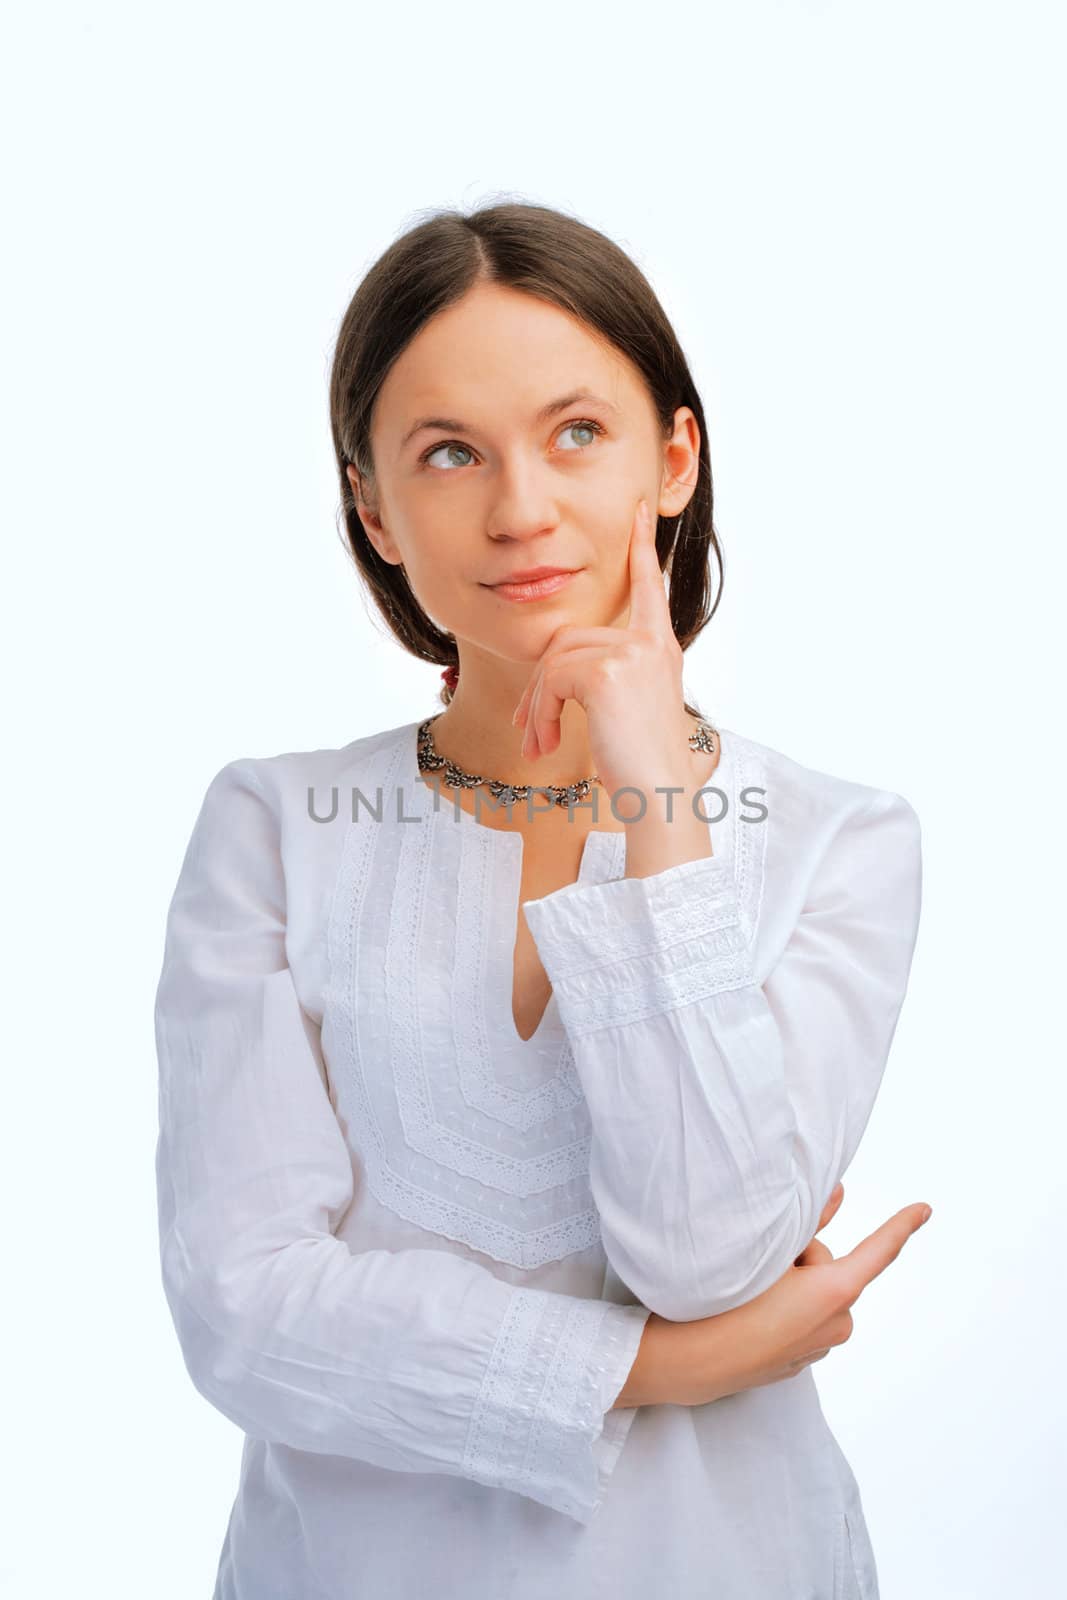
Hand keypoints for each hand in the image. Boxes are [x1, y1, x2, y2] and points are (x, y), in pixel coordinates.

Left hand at [511, 499, 690, 801]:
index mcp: (660, 649)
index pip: (648, 587)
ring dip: (536, 707)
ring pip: (554, 661)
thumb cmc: (643, 766)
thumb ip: (605, 677)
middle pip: (568, 639)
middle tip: (531, 732)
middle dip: (541, 687)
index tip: (639, 512)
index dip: (641, 548)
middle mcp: (650, 643)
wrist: (659, 795)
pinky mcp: (608, 670)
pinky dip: (539, 714)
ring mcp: (631, 653)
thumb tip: (556, 675)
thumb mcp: (627, 712)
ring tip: (539, 745)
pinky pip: (551, 679)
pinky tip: (548, 744)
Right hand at [618, 1186, 933, 1408]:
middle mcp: (836, 1323)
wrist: (689, 1363)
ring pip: (810, 1293)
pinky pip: (797, 1320)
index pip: (877, 1251)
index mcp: (834, 1293)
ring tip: (748, 1293)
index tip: (925, 1209)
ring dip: (788, 1284)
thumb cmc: (726, 1303)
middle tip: (758, 1266)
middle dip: (797, 1258)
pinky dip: (780, 1310)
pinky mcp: (796, 1364)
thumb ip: (809, 1220)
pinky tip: (748, 1317)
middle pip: (825, 1265)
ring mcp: (817, 1348)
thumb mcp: (767, 1254)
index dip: (901, 1226)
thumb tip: (840, 1190)